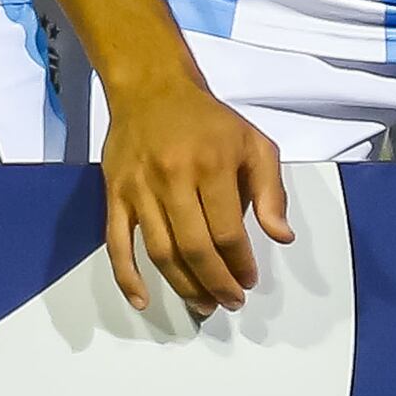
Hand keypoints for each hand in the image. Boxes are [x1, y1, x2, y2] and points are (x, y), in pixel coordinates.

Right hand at [101, 80, 293, 316]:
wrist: (152, 90)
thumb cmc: (209, 120)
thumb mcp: (254, 143)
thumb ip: (271, 191)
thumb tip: (281, 236)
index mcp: (212, 166)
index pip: (228, 231)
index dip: (240, 263)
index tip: (250, 280)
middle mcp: (174, 179)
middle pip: (194, 247)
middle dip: (215, 283)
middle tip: (230, 301)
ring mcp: (140, 190)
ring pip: (159, 251)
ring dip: (182, 286)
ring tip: (202, 305)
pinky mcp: (115, 196)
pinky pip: (116, 244)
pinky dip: (127, 277)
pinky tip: (143, 299)